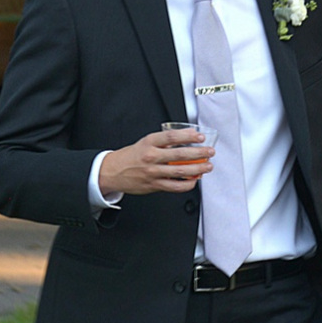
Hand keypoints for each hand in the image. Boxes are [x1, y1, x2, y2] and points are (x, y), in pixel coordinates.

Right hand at [99, 129, 213, 196]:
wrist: (112, 172)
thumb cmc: (131, 157)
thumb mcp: (144, 143)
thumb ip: (163, 143)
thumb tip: (186, 141)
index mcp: (148, 143)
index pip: (171, 137)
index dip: (187, 136)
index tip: (199, 137)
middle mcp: (151, 157)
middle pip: (179, 155)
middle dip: (199, 153)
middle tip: (210, 152)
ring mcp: (153, 172)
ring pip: (180, 172)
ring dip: (198, 169)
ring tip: (208, 166)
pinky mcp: (154, 185)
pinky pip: (176, 186)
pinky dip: (188, 184)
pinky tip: (194, 180)